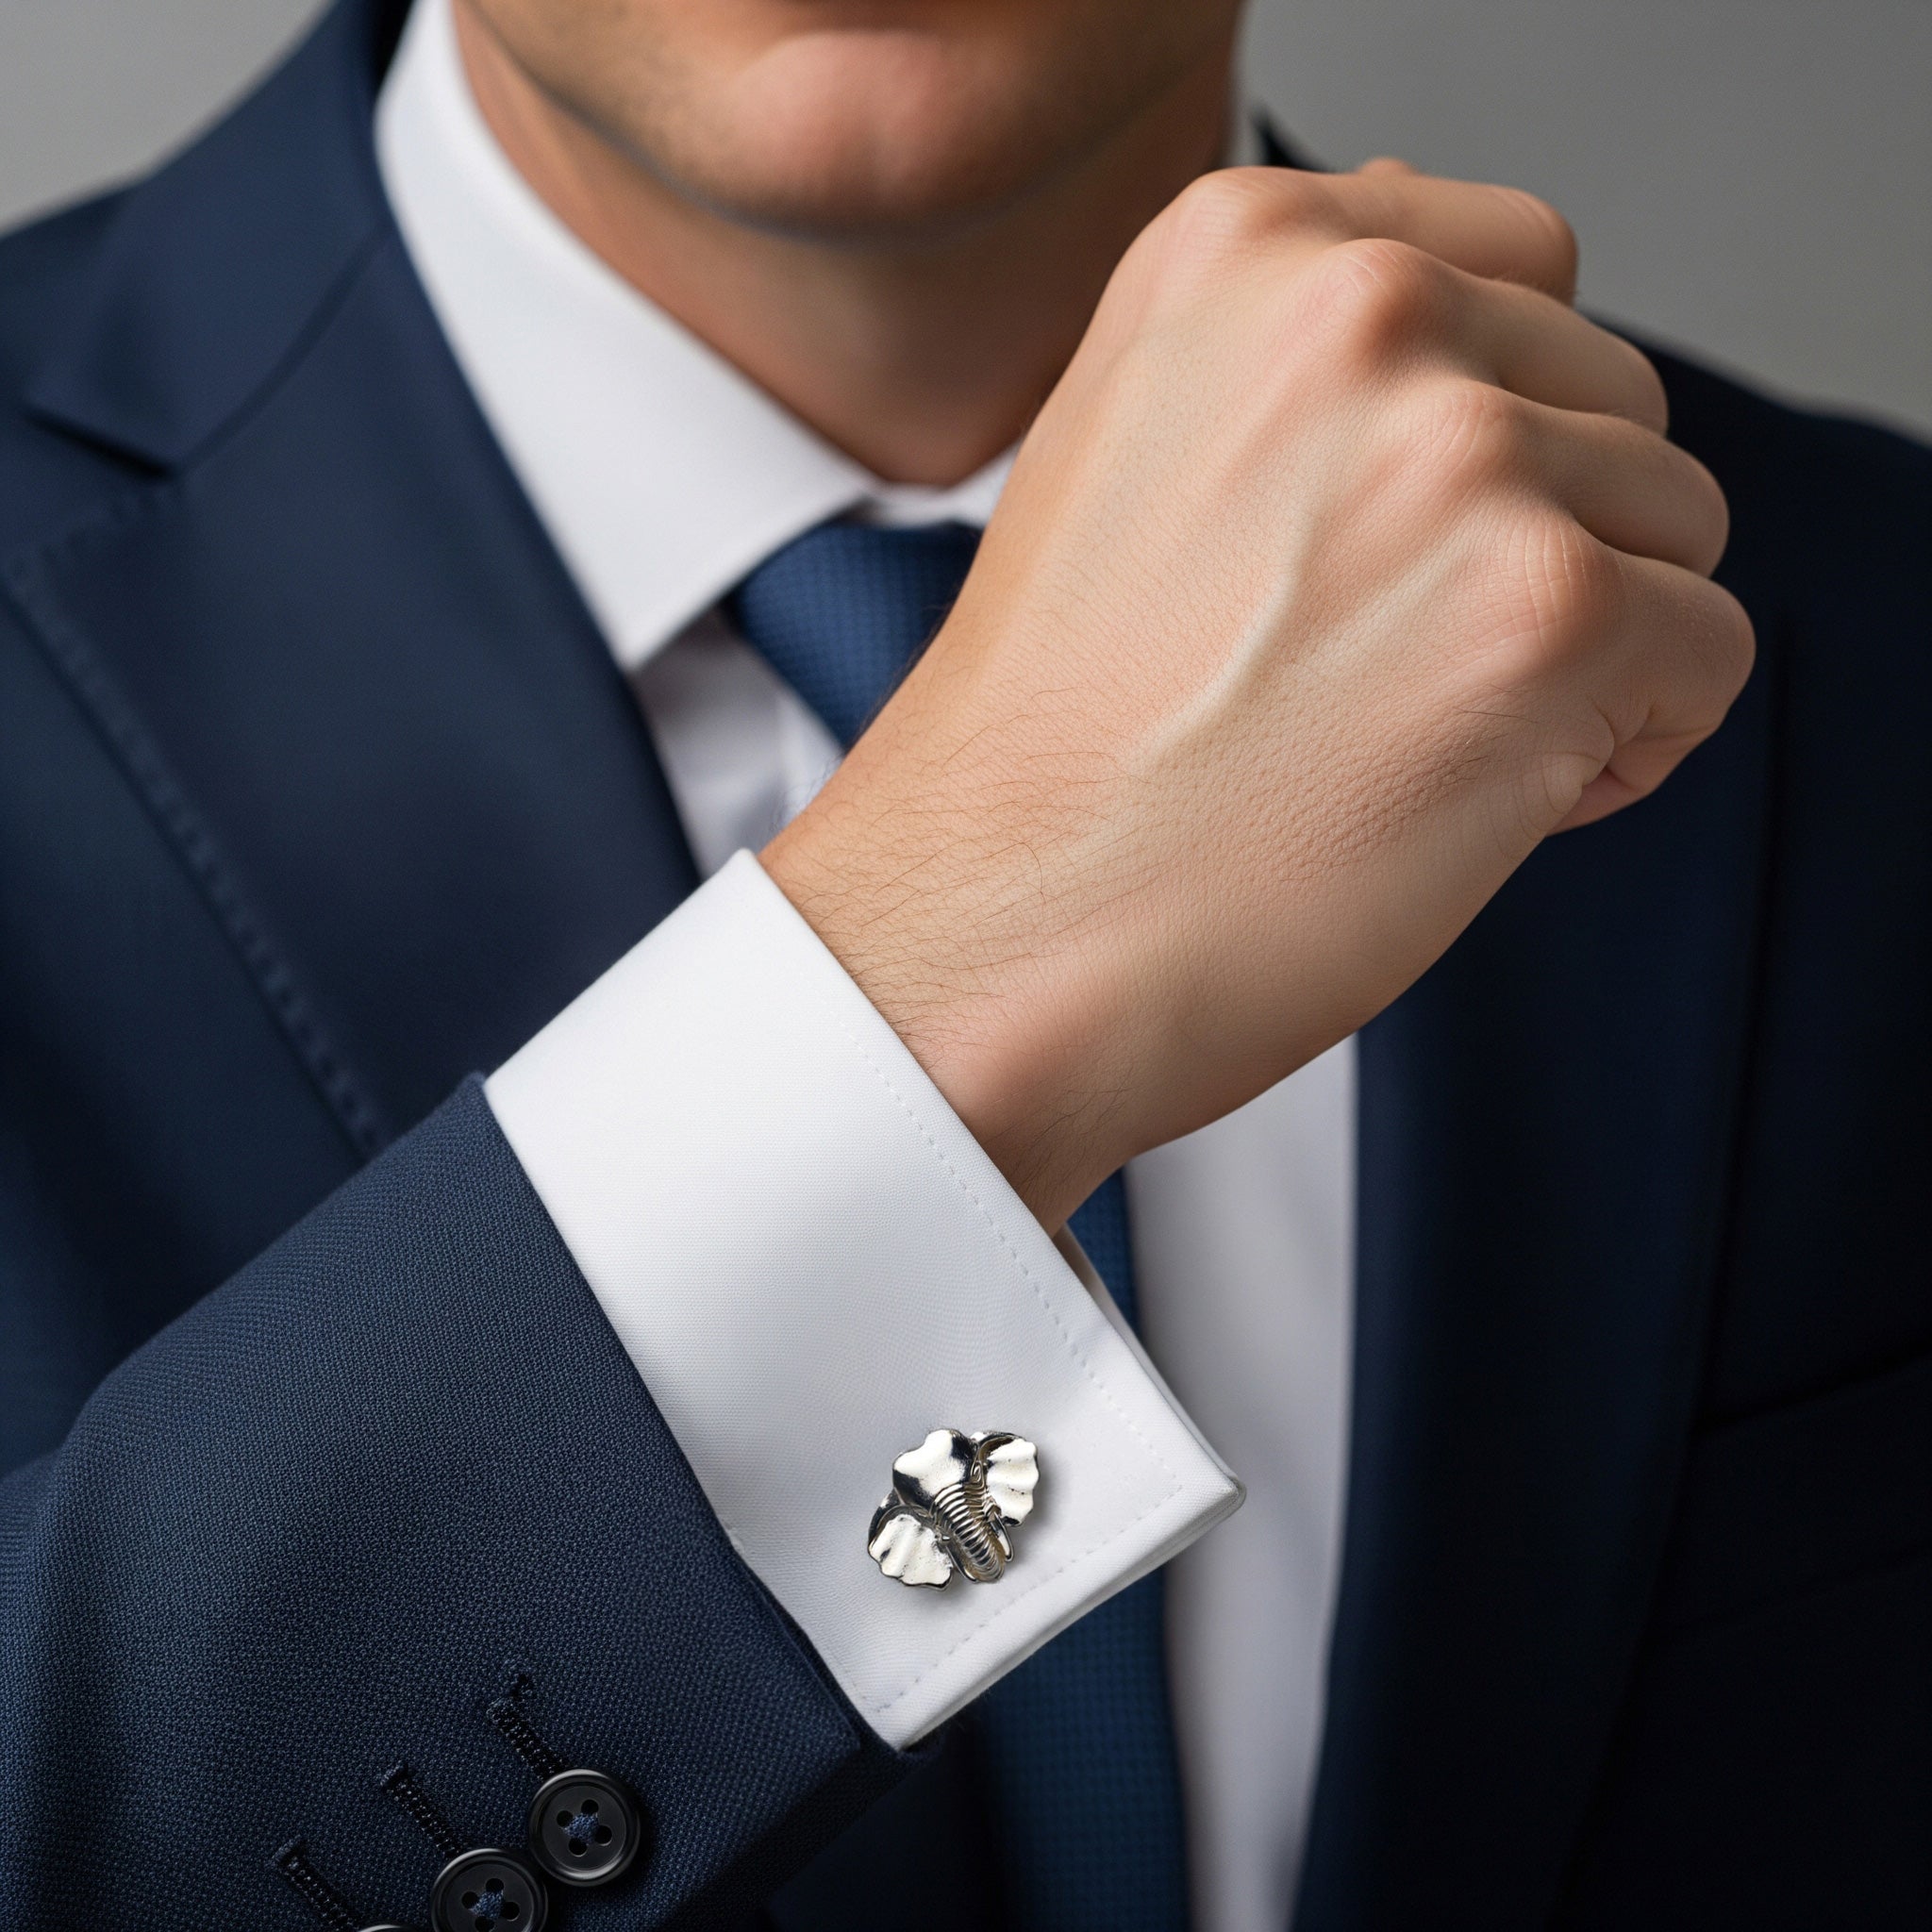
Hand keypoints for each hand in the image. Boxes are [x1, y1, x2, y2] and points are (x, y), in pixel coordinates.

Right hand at [763, 164, 1752, 1229]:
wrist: (992, 929)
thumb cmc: (1053, 744)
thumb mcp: (1129, 451)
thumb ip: (1301, 365)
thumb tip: (1477, 342)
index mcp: (1244, 244)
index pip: (1521, 266)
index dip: (1492, 425)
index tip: (1395, 541)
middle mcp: (1359, 312)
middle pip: (1611, 399)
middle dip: (1538, 541)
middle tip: (1372, 671)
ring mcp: (1460, 457)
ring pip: (1673, 528)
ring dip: (1582, 648)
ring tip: (1402, 740)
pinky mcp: (1549, 614)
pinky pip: (1707, 656)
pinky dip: (1625, 745)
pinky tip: (1469, 801)